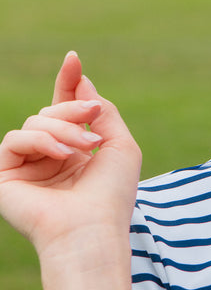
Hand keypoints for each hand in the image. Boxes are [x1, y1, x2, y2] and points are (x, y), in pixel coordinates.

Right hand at [0, 52, 141, 256]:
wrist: (92, 231)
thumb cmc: (112, 195)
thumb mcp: (120, 146)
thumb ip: (103, 111)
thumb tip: (82, 81)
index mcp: (75, 153)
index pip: (65, 111)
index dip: (68, 84)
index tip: (73, 58)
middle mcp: (49, 159)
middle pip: (51, 111)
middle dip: (74, 110)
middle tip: (93, 121)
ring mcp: (27, 168)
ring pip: (35, 122)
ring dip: (63, 128)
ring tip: (84, 148)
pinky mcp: (5, 177)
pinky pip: (14, 139)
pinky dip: (40, 141)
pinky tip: (62, 155)